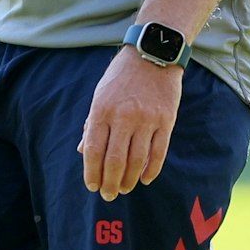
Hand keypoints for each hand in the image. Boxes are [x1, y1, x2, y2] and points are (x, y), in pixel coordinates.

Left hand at [79, 47, 182, 200]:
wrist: (154, 53)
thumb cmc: (122, 75)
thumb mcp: (100, 94)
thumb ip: (92, 123)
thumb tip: (82, 151)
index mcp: (102, 109)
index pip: (93, 150)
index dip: (91, 172)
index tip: (92, 186)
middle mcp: (123, 116)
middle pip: (115, 160)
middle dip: (110, 183)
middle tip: (109, 195)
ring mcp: (146, 119)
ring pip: (136, 160)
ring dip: (129, 180)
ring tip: (125, 188)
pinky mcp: (166, 120)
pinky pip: (158, 152)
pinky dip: (151, 170)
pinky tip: (144, 179)